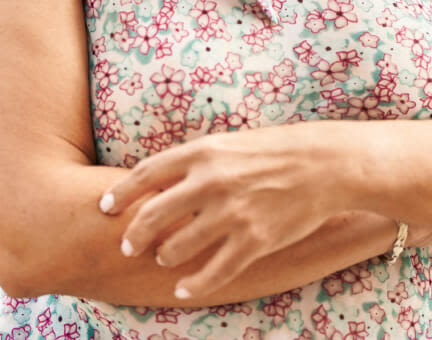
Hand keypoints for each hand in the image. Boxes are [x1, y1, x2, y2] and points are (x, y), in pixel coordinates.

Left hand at [97, 125, 339, 300]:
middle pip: (154, 214)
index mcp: (202, 152)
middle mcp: (211, 182)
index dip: (121, 194)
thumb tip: (160, 180)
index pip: (145, 174)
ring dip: (164, 256)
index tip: (106, 207)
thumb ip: (195, 161)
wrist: (326, 164)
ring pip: (179, 246)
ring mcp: (232, 213)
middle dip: (135, 233)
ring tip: (163, 259)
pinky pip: (215, 271)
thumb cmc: (276, 149)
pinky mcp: (254, 240)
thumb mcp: (229, 143)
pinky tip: (184, 288)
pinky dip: (195, 284)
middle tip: (127, 244)